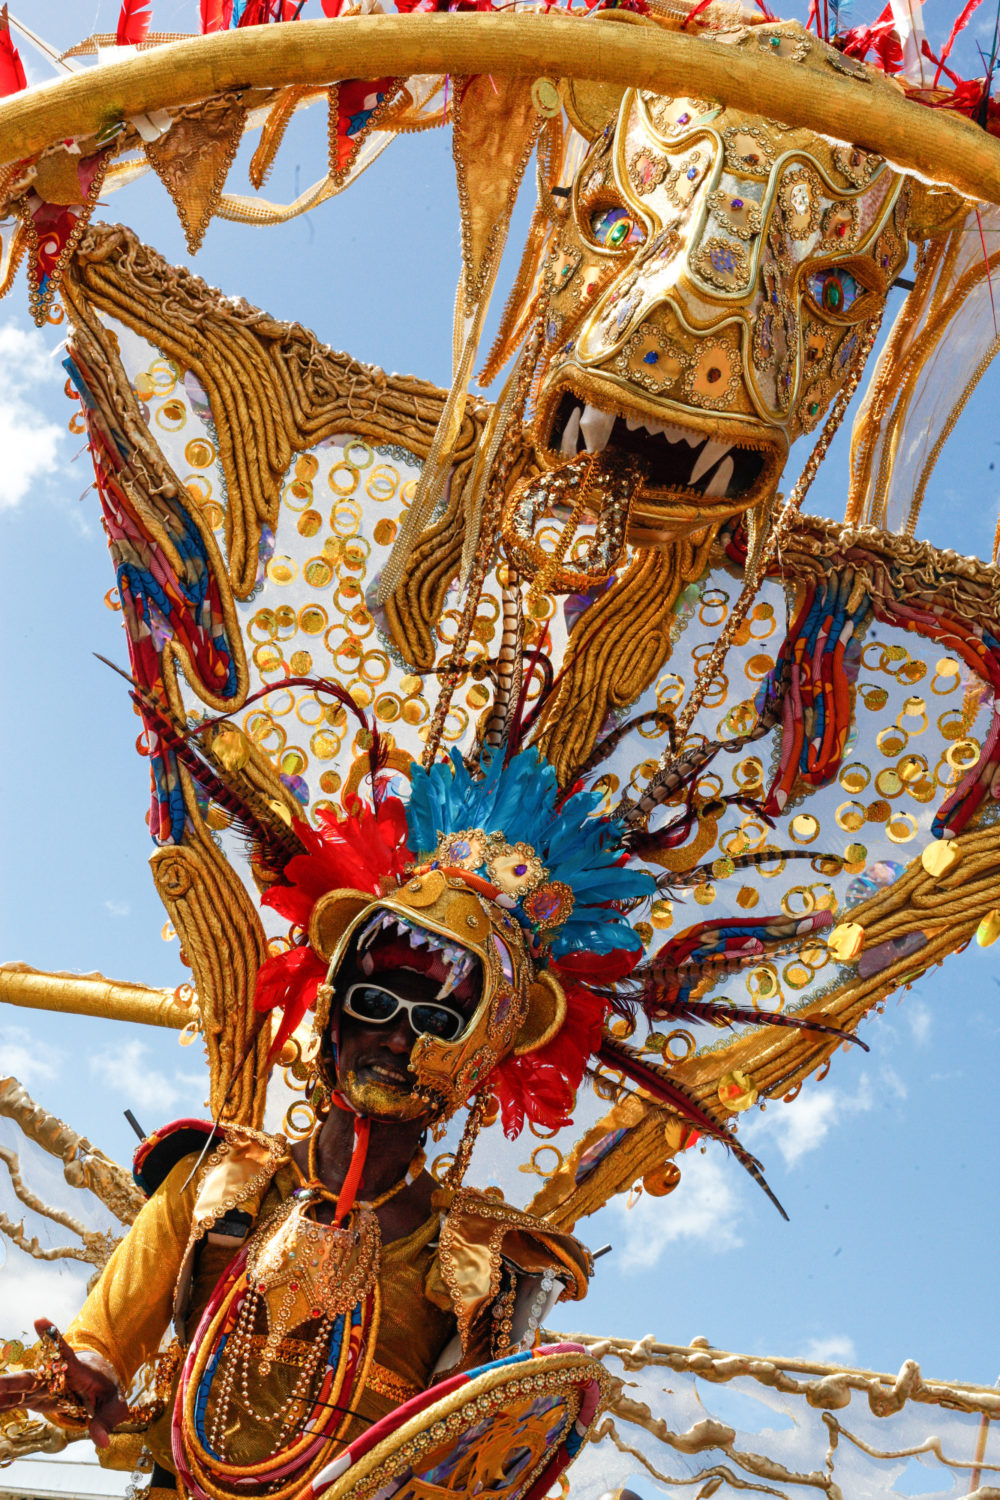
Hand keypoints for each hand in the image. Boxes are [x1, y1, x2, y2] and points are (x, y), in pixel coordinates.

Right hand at [0, 1319, 128, 1447]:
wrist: (95, 1384)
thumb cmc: (106, 1390)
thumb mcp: (114, 1405)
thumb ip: (106, 1420)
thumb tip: (101, 1442)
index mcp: (76, 1370)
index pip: (65, 1353)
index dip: (52, 1338)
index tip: (39, 1320)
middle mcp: (54, 1376)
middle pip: (31, 1377)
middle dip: (10, 1382)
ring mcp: (41, 1388)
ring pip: (17, 1390)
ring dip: (2, 1393)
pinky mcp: (34, 1398)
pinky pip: (14, 1402)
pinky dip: (2, 1404)